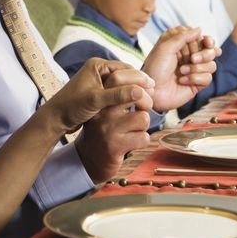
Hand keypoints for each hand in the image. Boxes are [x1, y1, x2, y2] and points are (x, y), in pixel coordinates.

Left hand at [46, 58, 153, 133]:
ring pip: (122, 83)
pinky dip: (126, 96)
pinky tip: (135, 104)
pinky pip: (117, 91)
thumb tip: (140, 92)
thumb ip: (118, 95)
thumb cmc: (71, 107)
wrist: (55, 119)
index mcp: (97, 65)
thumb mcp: (96, 101)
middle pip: (125, 74)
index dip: (139, 77)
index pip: (124, 68)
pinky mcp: (98, 91)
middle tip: (154, 91)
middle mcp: (98, 70)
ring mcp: (98, 80)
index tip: (153, 86)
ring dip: (133, 90)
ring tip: (147, 98)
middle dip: (139, 83)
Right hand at [73, 61, 154, 181]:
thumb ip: (121, 94)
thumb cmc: (104, 129)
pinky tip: (131, 143)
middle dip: (146, 102)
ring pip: (143, 118)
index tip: (146, 88)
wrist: (88, 159)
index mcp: (100, 98)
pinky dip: (142, 141)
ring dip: (143, 126)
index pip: (121, 78)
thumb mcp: (106, 108)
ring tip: (132, 130)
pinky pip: (144, 137)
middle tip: (142, 110)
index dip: (139, 80)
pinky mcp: (115, 146)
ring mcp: (108, 128)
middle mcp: (103, 111)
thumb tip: (148, 83)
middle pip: (137, 94)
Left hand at [142, 26, 220, 111]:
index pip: (202, 38)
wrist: (153, 91)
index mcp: (182, 45)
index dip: (207, 40)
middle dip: (204, 55)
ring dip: (196, 68)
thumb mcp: (166, 47)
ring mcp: (194, 70)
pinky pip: (208, 78)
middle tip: (192, 59)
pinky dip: (195, 79)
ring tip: (181, 71)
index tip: (206, 42)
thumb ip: (183, 36)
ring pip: (212, 65)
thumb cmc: (155, 68)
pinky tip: (182, 81)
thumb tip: (199, 29)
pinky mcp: (197, 83)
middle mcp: (190, 56)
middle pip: (211, 51)